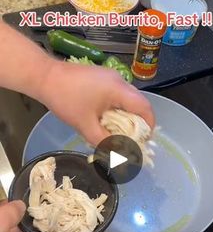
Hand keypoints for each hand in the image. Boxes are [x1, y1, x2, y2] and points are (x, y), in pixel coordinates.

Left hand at [39, 61, 155, 145]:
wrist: (45, 77)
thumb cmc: (65, 100)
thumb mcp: (85, 125)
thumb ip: (104, 141)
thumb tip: (118, 154)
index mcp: (118, 90)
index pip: (145, 108)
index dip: (148, 126)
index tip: (144, 141)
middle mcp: (119, 80)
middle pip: (138, 103)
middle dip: (138, 123)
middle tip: (131, 139)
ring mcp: (111, 76)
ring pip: (128, 98)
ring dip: (127, 115)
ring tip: (118, 131)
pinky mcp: (102, 76)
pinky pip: (118, 94)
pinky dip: (118, 108)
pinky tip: (107, 118)